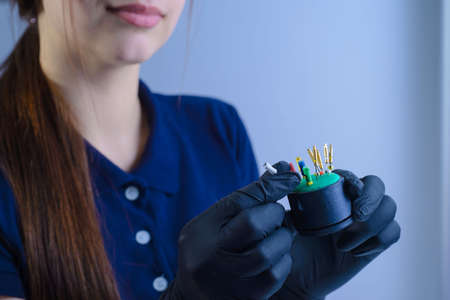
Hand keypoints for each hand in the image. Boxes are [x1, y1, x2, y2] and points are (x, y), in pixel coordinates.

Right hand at [160, 161, 301, 299]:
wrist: (192, 295)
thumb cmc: (208, 249)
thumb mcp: (214, 221)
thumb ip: (245, 200)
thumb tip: (283, 170)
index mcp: (201, 229)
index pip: (238, 200)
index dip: (269, 186)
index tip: (291, 177)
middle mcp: (209, 254)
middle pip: (252, 224)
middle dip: (274, 214)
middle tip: (276, 216)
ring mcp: (226, 279)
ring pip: (266, 252)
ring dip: (282, 239)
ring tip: (279, 236)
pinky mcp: (245, 297)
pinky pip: (274, 276)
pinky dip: (283, 262)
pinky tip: (278, 257)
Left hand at [271, 169, 400, 299]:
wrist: (298, 276)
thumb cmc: (290, 245)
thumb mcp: (283, 220)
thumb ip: (289, 199)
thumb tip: (293, 177)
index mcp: (331, 192)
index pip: (350, 176)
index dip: (353, 180)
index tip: (350, 191)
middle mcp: (351, 202)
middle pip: (377, 185)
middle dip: (371, 198)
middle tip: (356, 216)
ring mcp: (366, 221)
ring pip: (389, 207)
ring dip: (371, 226)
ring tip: (343, 244)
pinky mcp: (375, 241)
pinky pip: (392, 232)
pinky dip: (377, 241)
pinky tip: (355, 252)